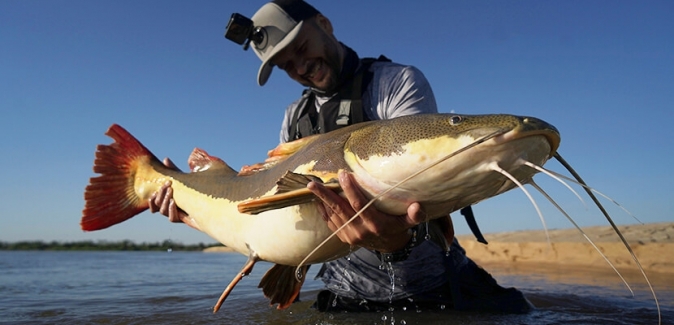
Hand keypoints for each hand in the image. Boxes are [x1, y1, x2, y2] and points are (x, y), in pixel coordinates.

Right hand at [148, 158, 199, 229]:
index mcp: (169, 202)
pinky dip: (172, 210)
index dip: (151, 200)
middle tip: (167, 185)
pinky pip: (173, 218)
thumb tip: (165, 159)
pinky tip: (174, 202)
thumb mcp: (185, 181)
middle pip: (158, 206)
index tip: (153, 190)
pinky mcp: (185, 220)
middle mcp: (171, 210)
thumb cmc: (198, 192)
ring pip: (163, 212)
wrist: (213, 204)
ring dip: (165, 201)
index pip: (154, 204)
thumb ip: (174, 171)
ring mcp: (178, 215)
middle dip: (160, 195)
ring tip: (171, 192)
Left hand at [307, 170, 425, 252]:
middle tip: (314, 183)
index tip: (343, 174)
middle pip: (340, 209)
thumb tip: (417, 206)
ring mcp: (350, 235)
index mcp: (375, 224)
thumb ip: (414, 215)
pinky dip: (323, 211)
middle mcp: (360, 230)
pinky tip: (317, 200)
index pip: (359, 205)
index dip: (350, 189)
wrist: (389, 248)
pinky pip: (330, 223)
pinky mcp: (344, 238)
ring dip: (321, 201)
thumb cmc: (398, 228)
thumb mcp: (408, 222)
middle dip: (326, 195)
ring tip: (312, 187)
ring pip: (333, 215)